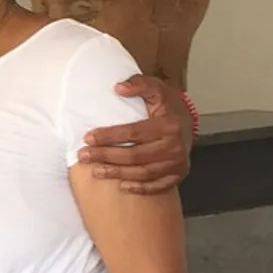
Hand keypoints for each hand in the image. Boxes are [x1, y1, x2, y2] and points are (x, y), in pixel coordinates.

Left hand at [77, 75, 193, 193]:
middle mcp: (174, 145)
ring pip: (143, 172)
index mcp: (168, 124)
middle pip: (135, 155)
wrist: (188, 123)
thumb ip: (140, 85)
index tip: (88, 138)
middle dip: (106, 156)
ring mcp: (177, 162)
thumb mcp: (157, 89)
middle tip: (84, 156)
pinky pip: (157, 186)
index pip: (133, 132)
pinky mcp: (178, 174)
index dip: (109, 136)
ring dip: (117, 173)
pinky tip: (122, 186)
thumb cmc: (167, 107)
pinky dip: (140, 188)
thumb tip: (119, 87)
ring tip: (96, 171)